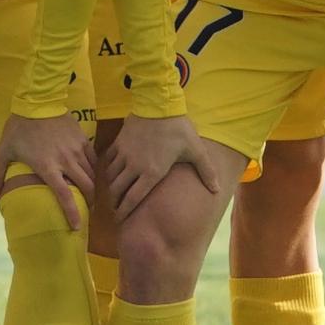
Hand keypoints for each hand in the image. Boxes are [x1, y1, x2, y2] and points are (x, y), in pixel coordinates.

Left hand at [0, 112, 94, 231]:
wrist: (37, 101)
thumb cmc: (19, 128)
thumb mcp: (4, 150)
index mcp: (48, 167)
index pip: (65, 196)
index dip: (73, 214)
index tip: (76, 227)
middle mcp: (66, 161)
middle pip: (86, 188)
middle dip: (89, 202)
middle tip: (87, 210)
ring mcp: (76, 150)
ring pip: (91, 174)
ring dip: (91, 187)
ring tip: (89, 194)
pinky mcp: (83, 139)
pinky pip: (93, 159)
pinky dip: (92, 169)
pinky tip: (89, 173)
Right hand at [106, 113, 232, 220]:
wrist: (158, 104)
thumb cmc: (178, 129)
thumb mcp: (195, 150)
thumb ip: (206, 171)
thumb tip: (217, 190)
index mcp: (152, 173)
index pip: (133, 198)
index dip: (125, 211)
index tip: (121, 219)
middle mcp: (134, 166)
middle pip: (118, 191)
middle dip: (115, 203)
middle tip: (116, 210)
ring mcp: (124, 154)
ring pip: (111, 177)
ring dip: (111, 187)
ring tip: (113, 194)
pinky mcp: (118, 143)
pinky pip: (108, 160)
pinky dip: (107, 169)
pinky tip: (110, 173)